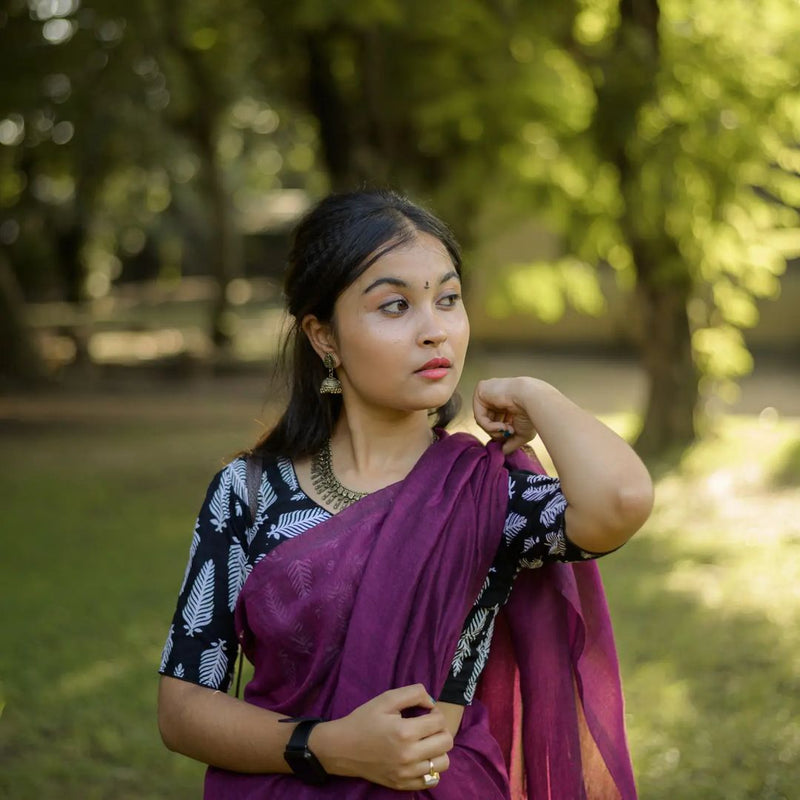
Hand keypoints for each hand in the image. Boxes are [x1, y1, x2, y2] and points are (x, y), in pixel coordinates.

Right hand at [311, 684, 452, 790]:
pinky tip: (420, 758)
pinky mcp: (403, 785)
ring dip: (438, 749)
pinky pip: (432, 780)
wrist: (342, 748)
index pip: (439, 721)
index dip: (435, 712)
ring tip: (425, 742)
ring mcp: (407, 774)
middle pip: (446, 742)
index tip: (425, 712)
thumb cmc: (364, 720)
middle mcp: (409, 756)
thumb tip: (432, 702)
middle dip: (440, 729)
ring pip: (443, 763)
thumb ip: (413, 693)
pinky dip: (431, 768)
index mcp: (405, 732)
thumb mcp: (386, 699)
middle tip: (426, 726)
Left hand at [473, 377, 539, 453]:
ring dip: (494, 431)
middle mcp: (496, 396)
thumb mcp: (522, 434)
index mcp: (507, 403)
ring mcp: (488, 393)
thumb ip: (510, 443)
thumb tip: (502, 452)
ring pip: (483, 421)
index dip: (502, 433)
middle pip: (488, 422)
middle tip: (510, 433)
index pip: (497, 422)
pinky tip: (502, 426)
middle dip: (498, 433)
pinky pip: (479, 416)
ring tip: (508, 429)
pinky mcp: (481, 390)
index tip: (511, 435)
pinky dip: (490, 427)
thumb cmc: (531, 413)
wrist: (533, 399)